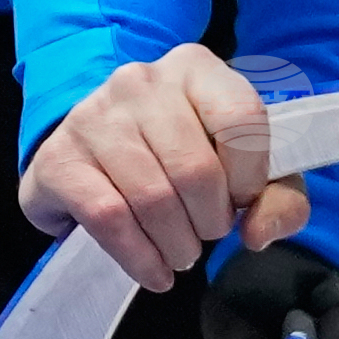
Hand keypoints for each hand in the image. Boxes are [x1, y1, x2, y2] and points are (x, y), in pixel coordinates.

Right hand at [18, 44, 307, 292]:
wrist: (96, 152)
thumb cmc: (183, 156)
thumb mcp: (245, 169)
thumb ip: (278, 198)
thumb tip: (258, 233)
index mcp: (195, 68)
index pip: (242, 120)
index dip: (250, 177)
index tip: (241, 200)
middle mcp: (140, 81)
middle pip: (195, 170)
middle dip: (211, 222)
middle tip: (206, 235)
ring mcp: (93, 116)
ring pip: (151, 198)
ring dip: (177, 245)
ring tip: (180, 254)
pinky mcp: (60, 158)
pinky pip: (108, 217)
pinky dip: (138, 257)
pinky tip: (152, 270)